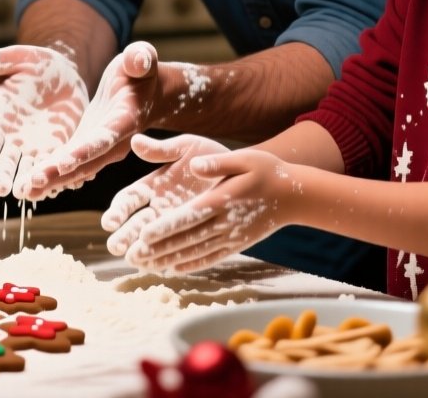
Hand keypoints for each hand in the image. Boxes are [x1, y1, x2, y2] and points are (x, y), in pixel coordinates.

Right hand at [0, 44, 86, 197]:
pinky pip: (40, 168)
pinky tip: (37, 190)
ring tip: (6, 190)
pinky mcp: (46, 152)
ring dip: (9, 177)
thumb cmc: (37, 63)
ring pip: (12, 165)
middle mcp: (2, 132)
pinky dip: (38, 179)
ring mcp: (23, 145)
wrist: (67, 76)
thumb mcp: (17, 57)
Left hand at [26, 42, 157, 198]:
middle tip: (31, 185)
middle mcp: (114, 142)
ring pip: (75, 170)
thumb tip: (139, 60)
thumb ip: (140, 59)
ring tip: (24, 191)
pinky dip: (52, 175)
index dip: (83, 152)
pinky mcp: (88, 149)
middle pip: (85, 162)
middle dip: (58, 175)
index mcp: (125, 120)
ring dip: (51, 181)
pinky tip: (30, 184)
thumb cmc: (140, 71)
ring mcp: (101, 150)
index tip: (61, 163)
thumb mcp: (142, 60)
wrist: (144, 94)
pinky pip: (70, 166)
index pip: (103, 138)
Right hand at [101, 133, 230, 259]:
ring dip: (142, 252)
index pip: (127, 200)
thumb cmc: (210, 155)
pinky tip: (161, 267)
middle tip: (116, 247)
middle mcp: (158, 208)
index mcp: (151, 186)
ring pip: (152, 242)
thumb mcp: (187, 148)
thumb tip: (135, 141)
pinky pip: (177, 249)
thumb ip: (162, 150)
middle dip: (124, 236)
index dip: (118, 211)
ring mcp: (174, 224)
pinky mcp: (191, 235)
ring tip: (135, 261)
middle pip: (135, 224)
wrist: (241, 171)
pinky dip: (168, 258)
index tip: (110, 222)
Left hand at [118, 142, 293, 273]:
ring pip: (196, 251)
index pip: (189, 216)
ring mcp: (231, 237)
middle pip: (187, 239)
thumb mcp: (245, 158)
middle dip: (159, 248)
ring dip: (169, 259)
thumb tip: (194, 165)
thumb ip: (218, 163)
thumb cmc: (266, 171)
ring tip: (144, 265)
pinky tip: (174, 269)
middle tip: (133, 255)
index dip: (166, 227)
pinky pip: (211, 257)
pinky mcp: (237, 244)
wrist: (295, 195)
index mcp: (223, 200)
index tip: (144, 234)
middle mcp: (225, 222)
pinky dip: (192, 264)